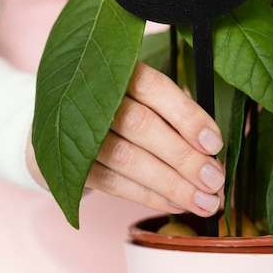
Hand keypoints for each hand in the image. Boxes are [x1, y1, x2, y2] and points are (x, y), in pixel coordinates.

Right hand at [84, 62, 224, 216]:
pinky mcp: (70, 164)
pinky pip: (112, 183)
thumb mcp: (141, 93)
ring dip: (171, 184)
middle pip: (142, 125)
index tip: (214, 143)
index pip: (155, 88)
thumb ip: (173, 111)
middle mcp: (93, 95)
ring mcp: (77, 130)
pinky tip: (176, 203)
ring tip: (205, 201)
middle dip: (184, 157)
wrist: (57, 121)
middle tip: (216, 181)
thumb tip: (212, 148)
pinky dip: (148, 196)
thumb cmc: (117, 104)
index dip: (187, 116)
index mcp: (118, 68)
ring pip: (128, 159)